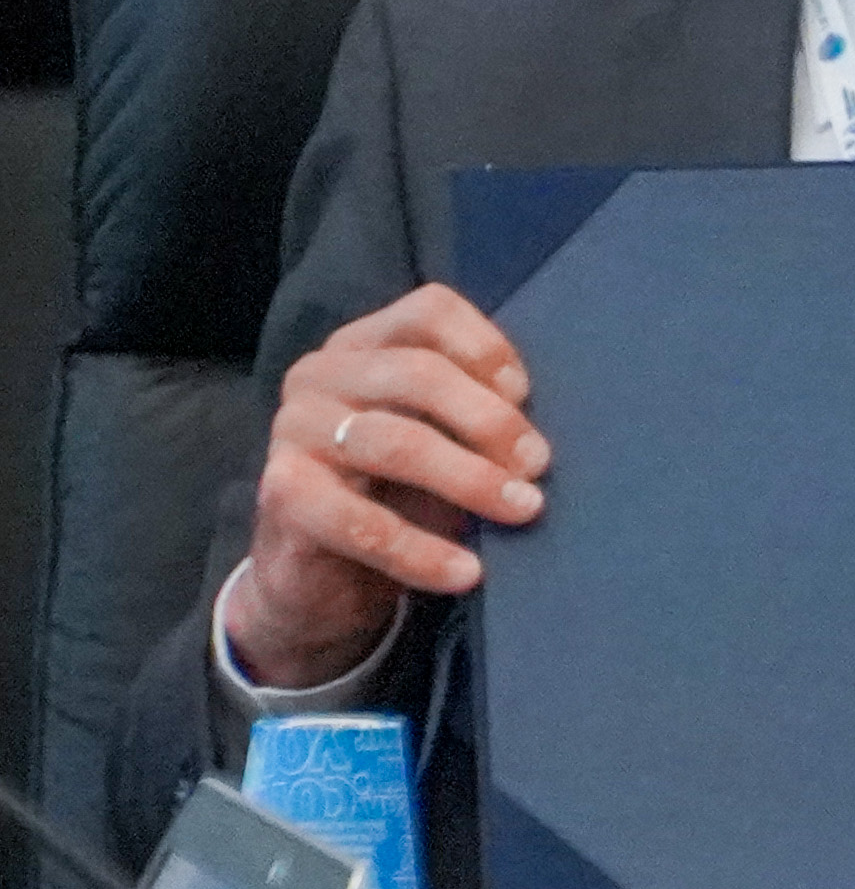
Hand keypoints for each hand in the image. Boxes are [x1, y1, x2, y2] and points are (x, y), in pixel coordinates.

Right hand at [232, 284, 547, 688]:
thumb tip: (540, 439)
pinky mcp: (280, 493)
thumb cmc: (396, 493)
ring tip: (523, 509)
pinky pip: (358, 522)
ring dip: (470, 479)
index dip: (485, 347)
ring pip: (394, 442)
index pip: (428, 311)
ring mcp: (293, 430)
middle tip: (539, 465)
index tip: (528, 394)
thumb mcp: (441, 442)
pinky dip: (421, 551)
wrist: (318, 577)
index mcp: (364, 345)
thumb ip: (478, 420)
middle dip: (490, 420)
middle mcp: (320, 374)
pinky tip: (467, 572)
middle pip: (417, 374)